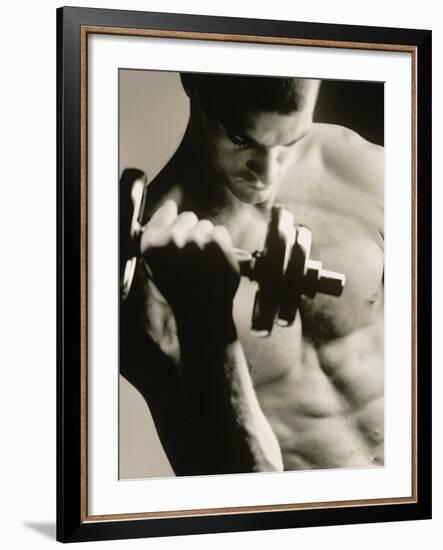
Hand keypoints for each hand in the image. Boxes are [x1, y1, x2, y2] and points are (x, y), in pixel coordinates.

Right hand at [140, 200, 239, 328]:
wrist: (202, 311)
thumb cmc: (178, 290)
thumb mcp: (155, 265)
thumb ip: (159, 235)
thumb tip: (170, 206)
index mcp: (152, 243)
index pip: (166, 211)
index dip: (174, 221)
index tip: (178, 232)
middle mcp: (173, 238)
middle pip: (188, 216)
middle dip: (191, 231)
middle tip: (192, 255)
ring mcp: (197, 240)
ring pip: (206, 225)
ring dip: (207, 239)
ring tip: (204, 262)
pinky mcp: (218, 244)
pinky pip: (221, 232)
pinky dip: (221, 244)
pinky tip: (215, 262)